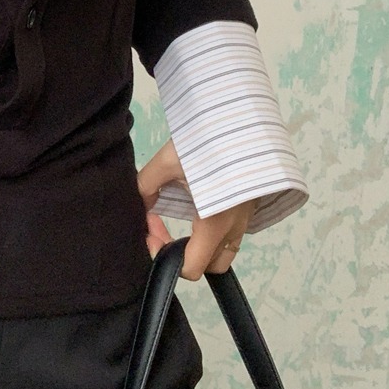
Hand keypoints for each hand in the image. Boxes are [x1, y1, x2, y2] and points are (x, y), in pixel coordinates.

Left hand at [137, 138, 256, 280]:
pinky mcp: (249, 206)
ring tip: (180, 218)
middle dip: (181, 253)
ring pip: (223, 252)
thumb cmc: (210, 142)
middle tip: (161, 225)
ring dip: (199, 245)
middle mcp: (233, 228)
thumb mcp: (169, 162)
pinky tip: (197, 206)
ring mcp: (245, 218)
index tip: (151, 230)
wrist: (245, 121)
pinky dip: (212, 233)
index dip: (164, 256)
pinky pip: (231, 234)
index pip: (191, 268)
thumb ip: (147, 185)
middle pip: (208, 265)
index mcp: (214, 224)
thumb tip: (139, 203)